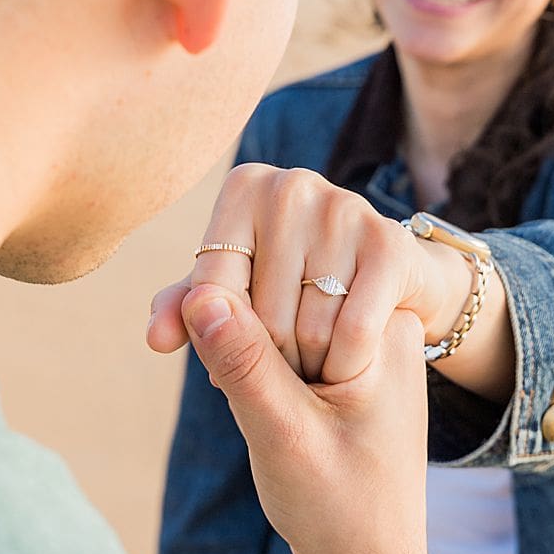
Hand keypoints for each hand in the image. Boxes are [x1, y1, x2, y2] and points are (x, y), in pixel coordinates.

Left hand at [148, 163, 471, 384]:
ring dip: (311, 368)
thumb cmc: (300, 288)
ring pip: (307, 329)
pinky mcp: (390, 241)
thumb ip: (187, 312)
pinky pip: (352, 332)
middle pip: (258, 316)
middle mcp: (291, 184)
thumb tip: (158, 338)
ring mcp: (344, 206)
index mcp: (245, 186)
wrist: (396, 286)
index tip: (245, 347)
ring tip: (318, 359)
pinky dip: (348, 365)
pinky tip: (351, 363)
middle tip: (288, 361)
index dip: (226, 338)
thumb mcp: (236, 297)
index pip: (209, 292)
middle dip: (270, 359)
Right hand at [180, 283, 431, 553]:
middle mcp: (383, 316)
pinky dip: (259, 371)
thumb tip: (199, 293)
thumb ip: (243, 363)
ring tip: (273, 424)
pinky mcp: (342, 358)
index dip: (250, 340)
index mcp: (387, 322)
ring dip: (248, 363)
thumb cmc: (340, 508)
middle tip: (272, 422)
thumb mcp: (284, 435)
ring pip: (275, 318)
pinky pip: (285, 341)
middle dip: (248, 351)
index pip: (288, 284)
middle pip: (280, 296)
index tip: (270, 408)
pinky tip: (265, 413)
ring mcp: (363, 336)